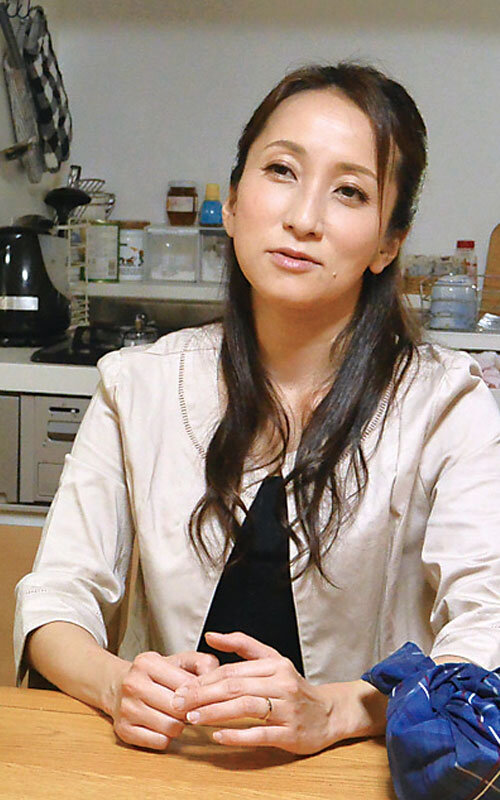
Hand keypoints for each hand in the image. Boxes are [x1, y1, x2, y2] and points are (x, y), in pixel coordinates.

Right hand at [112, 650, 218, 749]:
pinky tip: (164, 726)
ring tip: (177, 717)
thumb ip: (202, 663)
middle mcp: (133, 684)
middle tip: (192, 709)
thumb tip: (217, 678)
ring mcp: (126, 708)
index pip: (186, 684)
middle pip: (179, 709)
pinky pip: (158, 742)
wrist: (117, 685)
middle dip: (190, 711)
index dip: (200, 693)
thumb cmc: (156, 675)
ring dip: (179, 726)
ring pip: (170, 727)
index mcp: (147, 663)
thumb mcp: (178, 660)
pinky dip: (166, 737)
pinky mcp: (123, 730)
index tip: (203, 696)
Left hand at [171, 631, 343, 754]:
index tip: (182, 688)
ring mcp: (288, 709)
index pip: (233, 670)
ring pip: (246, 707)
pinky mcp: (291, 733)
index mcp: (275, 665)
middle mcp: (282, 683)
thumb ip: (243, 645)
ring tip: (192, 718)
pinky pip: (260, 733)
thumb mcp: (272, 660)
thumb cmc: (293, 688)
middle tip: (179, 703)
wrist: (328, 714)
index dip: (205, 680)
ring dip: (215, 712)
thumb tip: (210, 636)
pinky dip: (237, 735)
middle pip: (236, 686)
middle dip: (203, 695)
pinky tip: (218, 736)